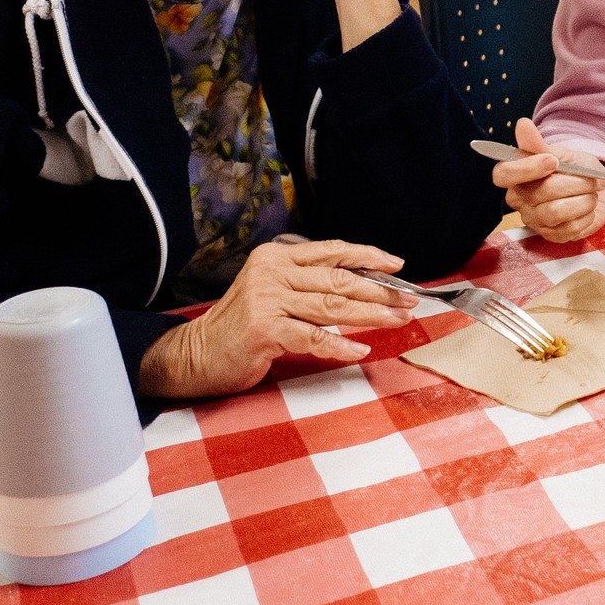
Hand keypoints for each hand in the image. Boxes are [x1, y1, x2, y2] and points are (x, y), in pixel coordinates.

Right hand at [138, 238, 418, 398]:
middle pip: (338, 280)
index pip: (331, 251)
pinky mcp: (264, 330)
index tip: (397, 265)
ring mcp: (267, 300)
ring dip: (370, 315)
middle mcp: (272, 273)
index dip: (368, 256)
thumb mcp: (273, 291)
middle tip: (409, 299)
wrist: (196, 354)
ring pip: (332, 307)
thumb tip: (363, 286)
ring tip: (398, 320)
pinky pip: (313, 338)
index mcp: (276, 256)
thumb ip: (308, 283)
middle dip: (379, 290)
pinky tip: (361, 349)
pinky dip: (340, 345)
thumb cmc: (242, 325)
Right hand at [492, 117, 604, 243]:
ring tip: (591, 193)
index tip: (552, 161)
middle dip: (573, 183)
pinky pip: (569, 229)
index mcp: (515, 175)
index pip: (503, 174)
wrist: (594, 189)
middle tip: (591, 179)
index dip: (527, 168)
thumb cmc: (573, 169)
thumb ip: (538, 144)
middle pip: (539, 193)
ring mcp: (534, 220)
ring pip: (555, 212)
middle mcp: (519, 199)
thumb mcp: (560, 153)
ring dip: (582, 200)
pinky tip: (588, 208)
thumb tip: (522, 124)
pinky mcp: (551, 235)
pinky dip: (586, 216)